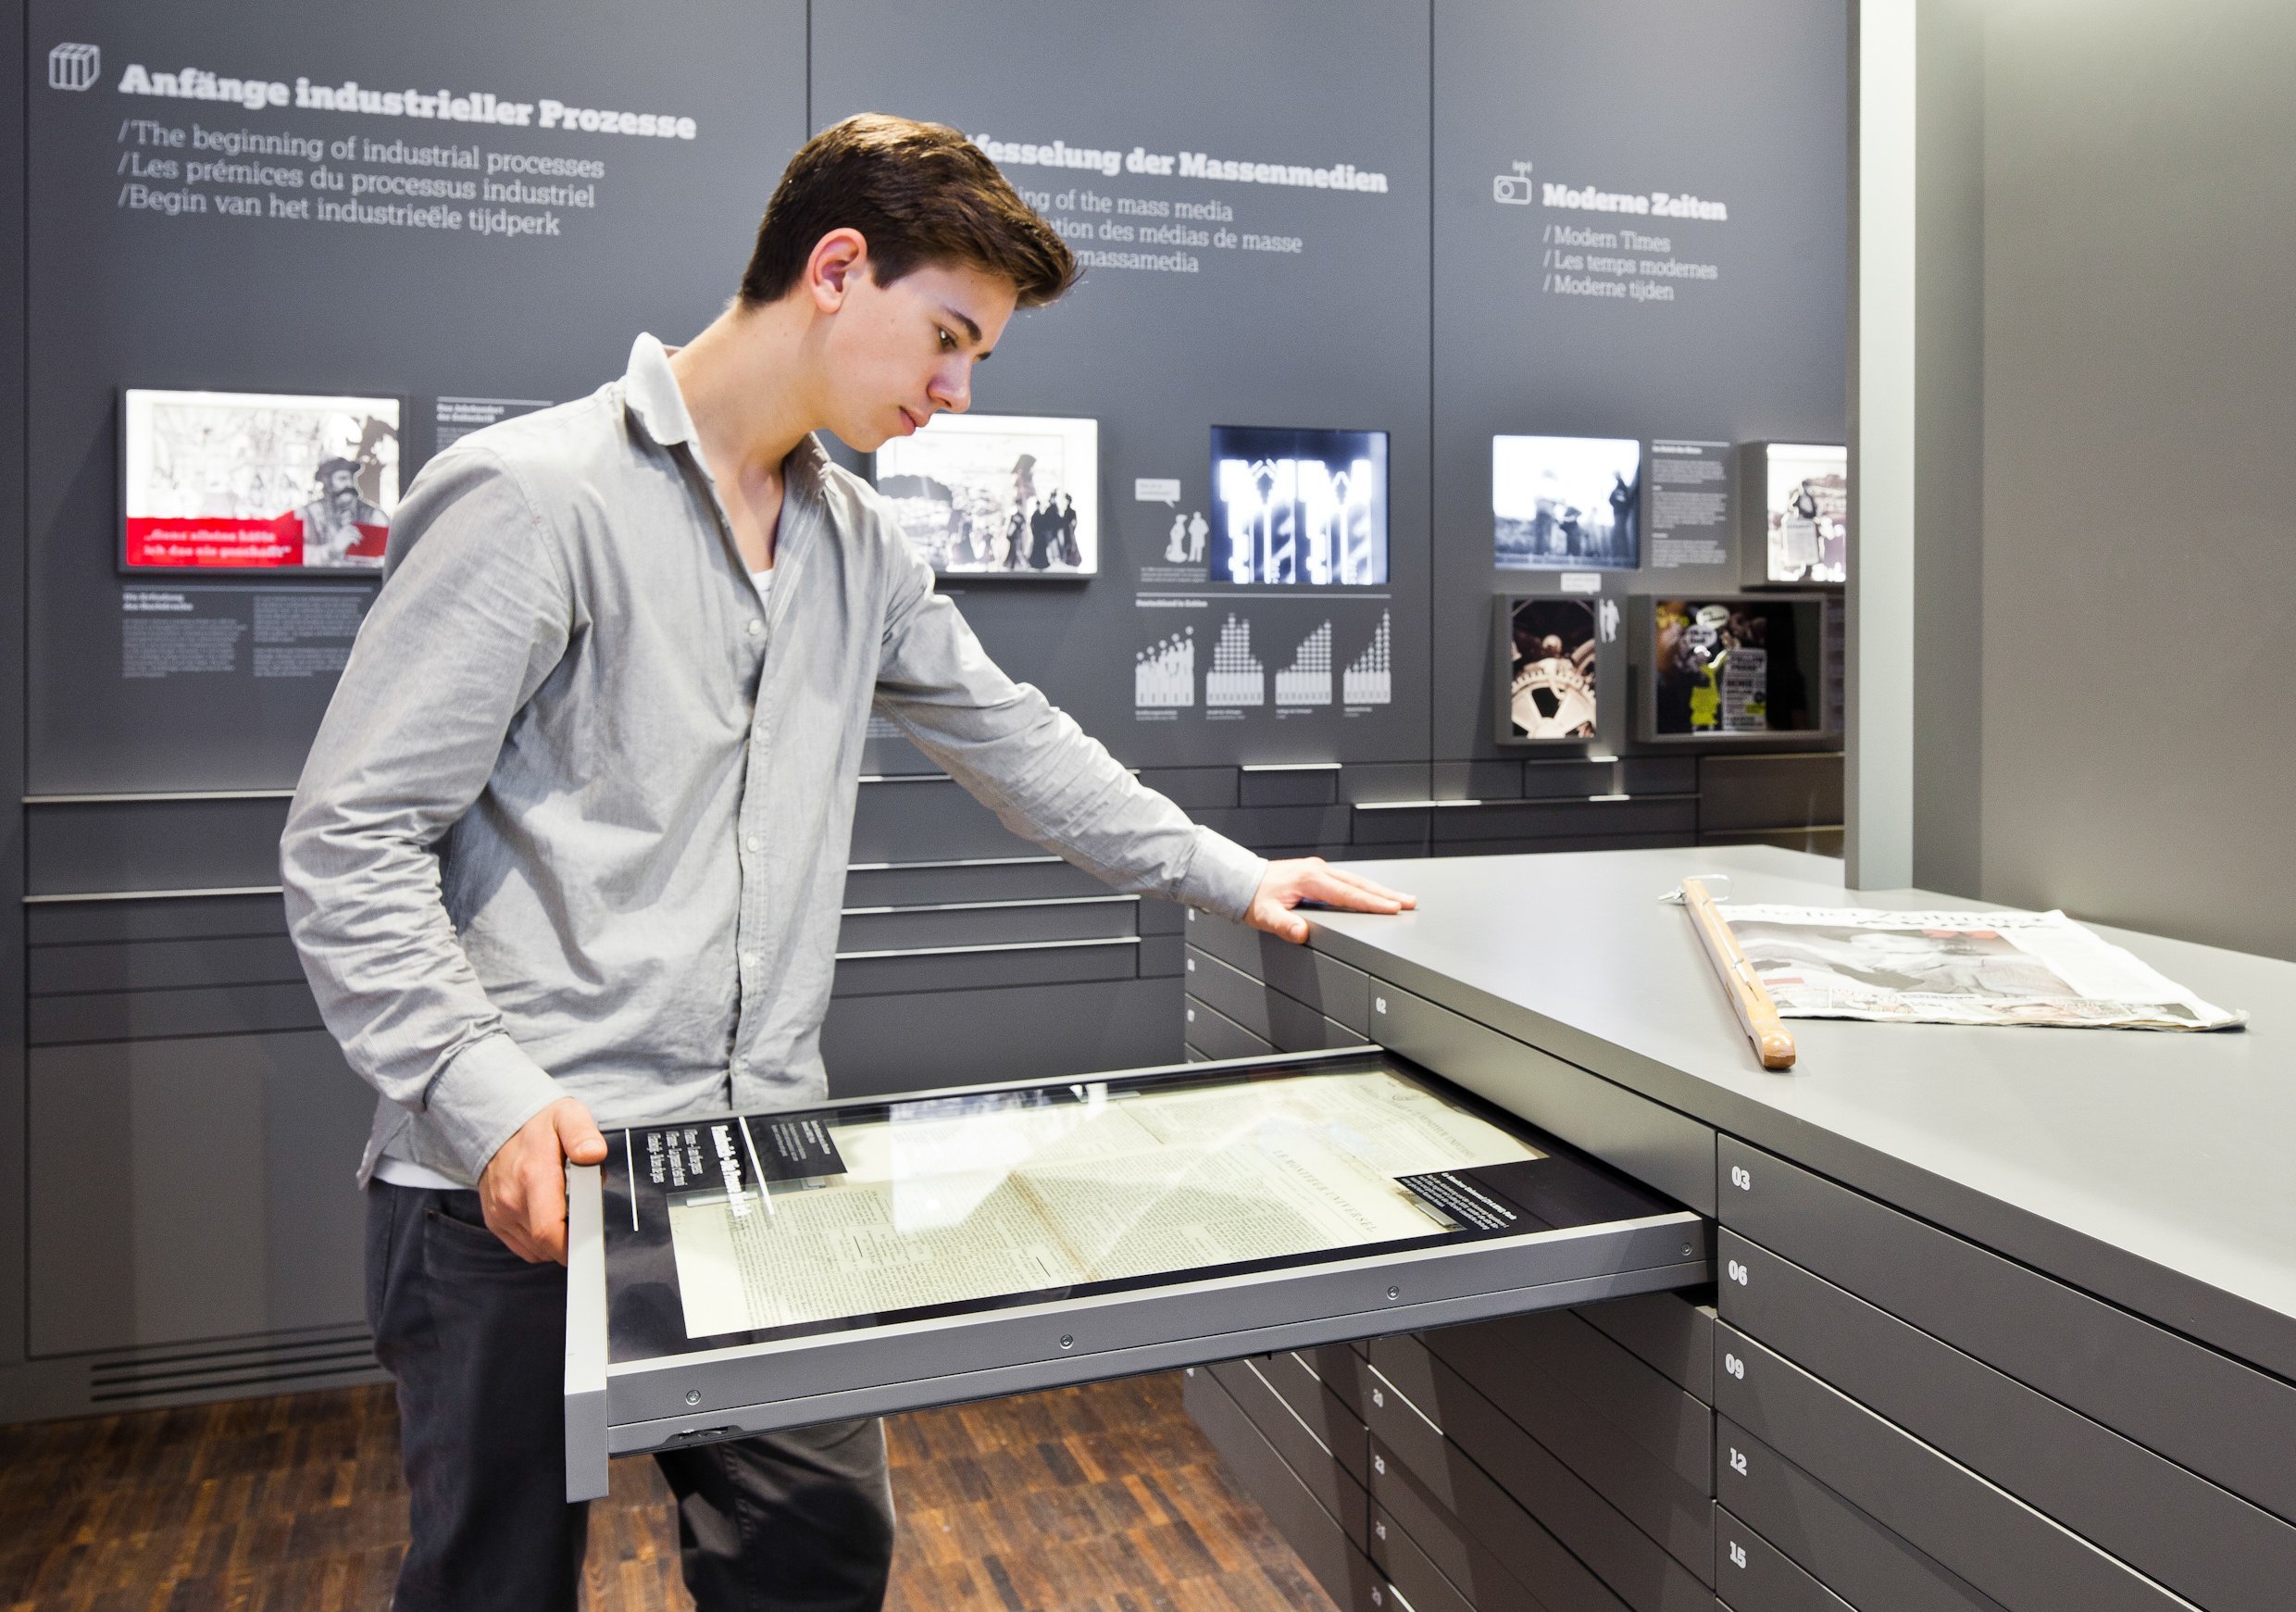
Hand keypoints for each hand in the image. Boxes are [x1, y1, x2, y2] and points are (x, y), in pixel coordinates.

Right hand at [478, 1097, 608, 1263]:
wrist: (497, 1123)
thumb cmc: (540, 1123)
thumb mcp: (568, 1116)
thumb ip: (582, 1134)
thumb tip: (594, 1154)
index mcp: (533, 1175)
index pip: (549, 1231)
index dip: (573, 1247)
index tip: (592, 1243)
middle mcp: (511, 1199)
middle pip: (546, 1245)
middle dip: (571, 1241)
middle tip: (585, 1220)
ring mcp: (500, 1212)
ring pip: (536, 1250)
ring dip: (555, 1241)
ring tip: (565, 1212)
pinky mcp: (494, 1220)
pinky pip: (523, 1246)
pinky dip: (539, 1242)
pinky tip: (549, 1218)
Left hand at [1246, 858, 1415, 944]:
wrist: (1243, 882)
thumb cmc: (1254, 899)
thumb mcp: (1265, 916)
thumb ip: (1282, 925)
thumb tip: (1300, 932)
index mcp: (1309, 879)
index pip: (1348, 893)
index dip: (1371, 902)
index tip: (1392, 908)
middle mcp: (1317, 871)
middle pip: (1359, 884)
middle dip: (1386, 894)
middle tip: (1410, 902)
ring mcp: (1319, 870)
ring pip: (1356, 880)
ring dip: (1379, 890)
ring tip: (1401, 899)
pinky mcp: (1318, 873)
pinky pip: (1347, 880)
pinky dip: (1365, 887)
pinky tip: (1375, 894)